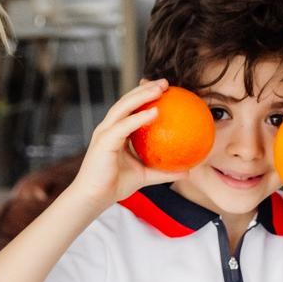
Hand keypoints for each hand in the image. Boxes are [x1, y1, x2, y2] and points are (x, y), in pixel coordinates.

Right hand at [65, 79, 183, 207]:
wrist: (94, 198)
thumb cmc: (115, 186)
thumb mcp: (145, 176)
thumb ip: (164, 171)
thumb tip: (188, 171)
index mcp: (116, 132)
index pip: (130, 108)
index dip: (144, 95)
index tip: (163, 88)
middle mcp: (108, 128)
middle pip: (126, 101)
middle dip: (145, 88)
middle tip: (165, 82)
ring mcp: (104, 133)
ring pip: (123, 107)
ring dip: (142, 95)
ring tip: (160, 89)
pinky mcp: (104, 142)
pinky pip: (124, 127)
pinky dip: (138, 118)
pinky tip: (155, 112)